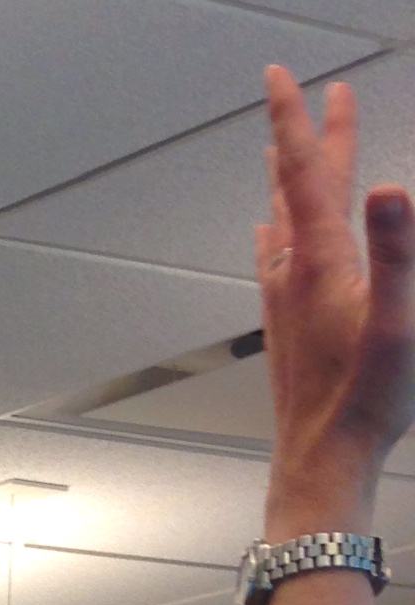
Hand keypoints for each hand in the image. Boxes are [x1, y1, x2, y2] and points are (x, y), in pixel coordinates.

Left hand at [259, 69, 414, 531]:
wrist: (320, 462)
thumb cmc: (362, 401)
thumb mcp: (398, 319)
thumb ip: (398, 249)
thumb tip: (393, 185)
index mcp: (322, 261)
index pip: (307, 171)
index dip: (294, 119)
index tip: (279, 75)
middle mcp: (294, 273)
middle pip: (296, 188)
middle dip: (304, 135)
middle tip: (301, 90)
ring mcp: (285, 300)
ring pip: (284, 220)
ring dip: (290, 177)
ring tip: (288, 147)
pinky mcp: (286, 325)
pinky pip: (277, 259)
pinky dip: (279, 227)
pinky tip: (271, 232)